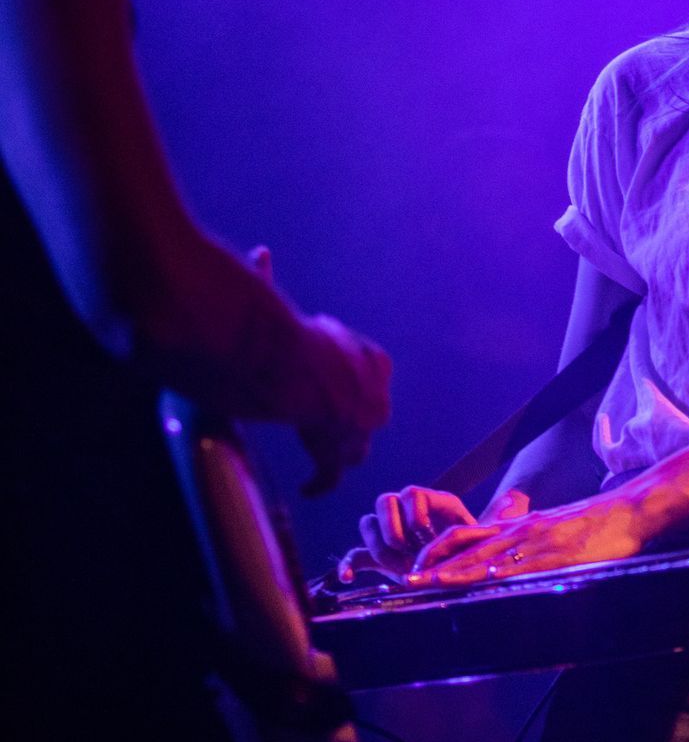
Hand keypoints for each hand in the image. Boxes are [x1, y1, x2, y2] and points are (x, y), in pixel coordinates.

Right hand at [246, 246, 392, 495]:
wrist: (288, 365)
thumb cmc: (285, 329)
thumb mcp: (283, 301)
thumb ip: (272, 283)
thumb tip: (260, 252)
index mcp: (372, 359)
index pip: (375, 374)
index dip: (355, 384)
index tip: (334, 388)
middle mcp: (374, 393)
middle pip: (370, 416)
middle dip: (354, 422)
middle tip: (330, 427)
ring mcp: (359, 426)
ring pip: (355, 447)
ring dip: (339, 452)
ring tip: (323, 458)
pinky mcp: (337, 451)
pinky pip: (332, 473)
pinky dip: (319, 482)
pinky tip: (308, 488)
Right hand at [355, 485, 528, 581]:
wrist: (464, 571)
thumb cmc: (477, 549)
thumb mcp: (490, 532)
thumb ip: (502, 514)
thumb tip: (517, 498)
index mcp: (431, 503)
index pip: (411, 493)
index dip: (415, 513)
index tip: (426, 534)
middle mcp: (407, 514)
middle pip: (383, 502)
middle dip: (393, 527)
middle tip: (406, 549)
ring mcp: (391, 535)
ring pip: (367, 525)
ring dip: (378, 544)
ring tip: (395, 565)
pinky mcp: (379, 559)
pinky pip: (356, 556)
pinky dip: (350, 565)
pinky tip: (350, 579)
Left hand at [413, 489, 648, 586]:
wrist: (627, 511)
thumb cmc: (594, 524)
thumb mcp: (552, 529)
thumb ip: (528, 542)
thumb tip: (510, 564)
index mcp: (516, 527)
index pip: (466, 536)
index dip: (438, 552)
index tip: (417, 568)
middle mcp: (518, 532)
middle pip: (465, 548)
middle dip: (433, 567)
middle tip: (406, 582)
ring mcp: (534, 542)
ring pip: (484, 558)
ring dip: (453, 574)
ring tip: (427, 586)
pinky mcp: (554, 555)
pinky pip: (519, 566)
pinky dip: (495, 577)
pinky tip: (479, 585)